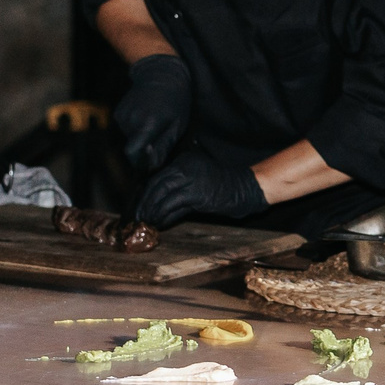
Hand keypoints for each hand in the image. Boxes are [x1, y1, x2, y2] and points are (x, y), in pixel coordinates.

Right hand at [114, 53, 192, 172]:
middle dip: (145, 147)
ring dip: (141, 136)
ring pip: (129, 138)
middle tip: (160, 133)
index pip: (133, 153)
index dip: (141, 160)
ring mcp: (122, 115)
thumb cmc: (176, 101)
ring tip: (154, 121)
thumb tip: (150, 166)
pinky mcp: (117, 113)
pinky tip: (146, 115)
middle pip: (133, 147)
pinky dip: (135, 127)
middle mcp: (130, 119)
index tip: (151, 157)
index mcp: (147, 123)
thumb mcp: (177, 126)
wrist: (161, 74)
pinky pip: (126, 129)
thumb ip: (163, 148)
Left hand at [136, 151, 266, 226]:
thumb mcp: (198, 182)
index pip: (158, 177)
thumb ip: (179, 189)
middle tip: (138, 216)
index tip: (140, 205)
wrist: (246, 188)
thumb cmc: (223, 187)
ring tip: (147, 222)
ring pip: (161, 195)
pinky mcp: (195, 193)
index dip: (146, 193)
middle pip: (156, 185)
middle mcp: (184, 166)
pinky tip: (160, 223)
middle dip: (145, 203)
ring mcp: (189, 178)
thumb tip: (157, 204)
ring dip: (152, 211)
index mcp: (183, 161)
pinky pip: (172, 206)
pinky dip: (164, 216)